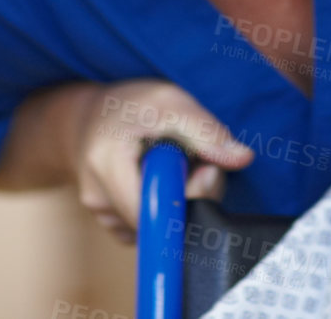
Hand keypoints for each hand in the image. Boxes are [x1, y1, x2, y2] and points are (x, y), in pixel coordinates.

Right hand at [69, 79, 253, 242]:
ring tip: (174, 166)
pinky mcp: (111, 224)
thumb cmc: (130, 106)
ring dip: (178, 202)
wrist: (88, 118)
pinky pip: (149, 229)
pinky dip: (163, 208)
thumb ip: (205, 130)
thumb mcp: (169, 101)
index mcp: (107, 163)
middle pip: (161, 222)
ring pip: (158, 227)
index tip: (203, 169)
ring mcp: (102, 215)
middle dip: (191, 197)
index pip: (156, 210)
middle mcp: (98, 197)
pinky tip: (160, 181)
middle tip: (196, 163)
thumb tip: (242, 158)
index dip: (189, 197)